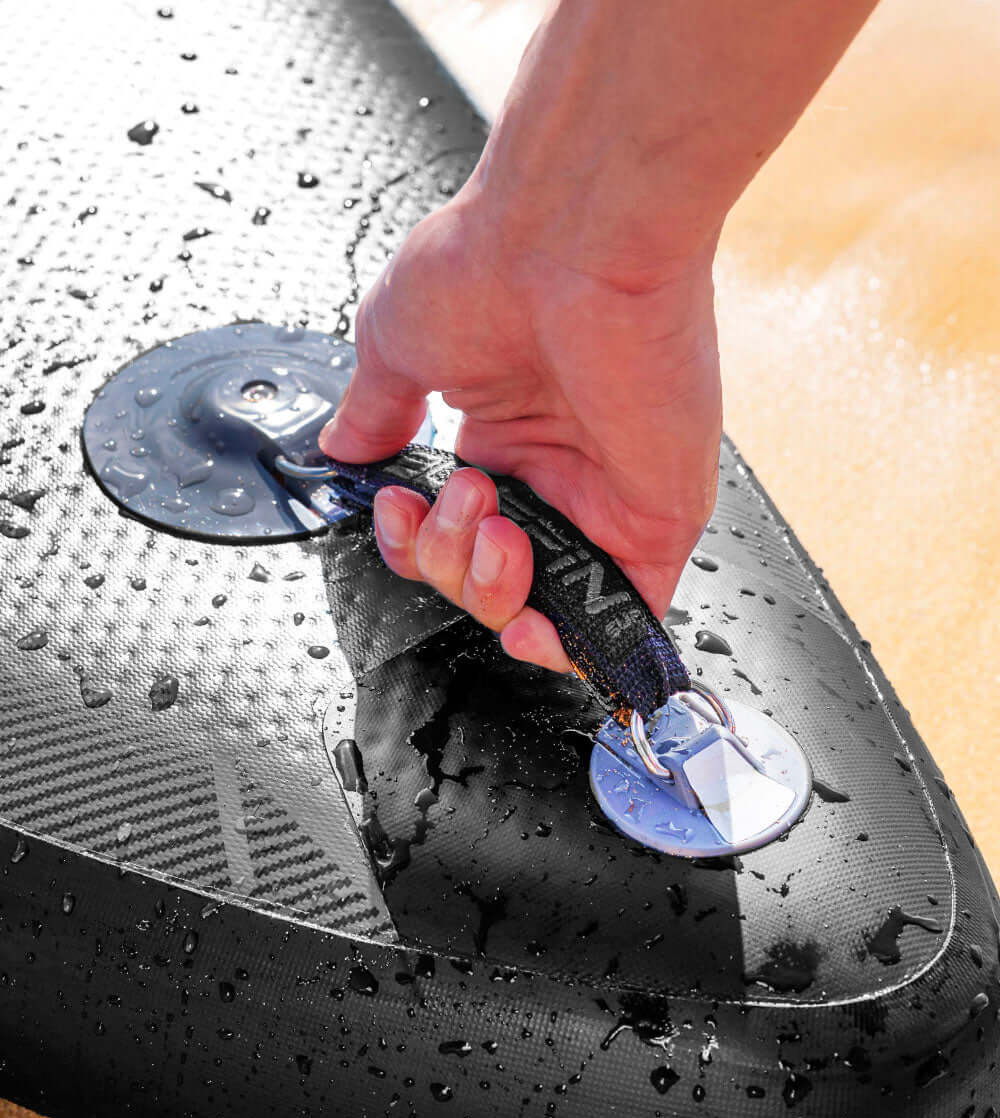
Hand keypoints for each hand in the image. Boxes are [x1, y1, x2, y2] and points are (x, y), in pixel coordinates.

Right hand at [318, 190, 722, 672]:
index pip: (450, 533)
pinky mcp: (656, 519)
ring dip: (490, 589)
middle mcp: (556, 470)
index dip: (413, 544)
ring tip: (493, 523)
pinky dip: (571, 643)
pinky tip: (529, 625)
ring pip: (541, 606)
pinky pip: (621, 617)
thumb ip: (374, 411)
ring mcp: (606, 497)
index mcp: (501, 434)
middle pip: (486, 578)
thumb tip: (341, 451)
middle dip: (447, 562)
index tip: (400, 506)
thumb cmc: (492, 263)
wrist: (571, 235)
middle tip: (460, 496)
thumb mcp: (395, 340)